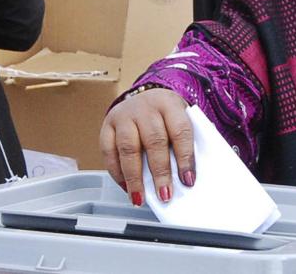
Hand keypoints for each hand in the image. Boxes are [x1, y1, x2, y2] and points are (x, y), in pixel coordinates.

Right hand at [100, 88, 193, 206]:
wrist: (145, 97)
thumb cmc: (167, 115)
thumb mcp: (181, 119)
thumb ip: (184, 143)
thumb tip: (185, 178)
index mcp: (169, 103)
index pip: (180, 131)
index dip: (185, 158)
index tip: (188, 180)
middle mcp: (145, 107)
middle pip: (154, 141)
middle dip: (160, 172)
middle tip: (165, 194)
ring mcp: (124, 116)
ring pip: (129, 148)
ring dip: (135, 177)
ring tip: (140, 197)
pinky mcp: (107, 126)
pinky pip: (109, 153)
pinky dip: (117, 173)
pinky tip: (126, 187)